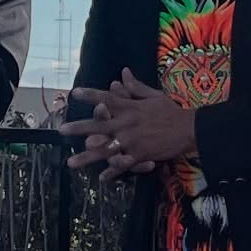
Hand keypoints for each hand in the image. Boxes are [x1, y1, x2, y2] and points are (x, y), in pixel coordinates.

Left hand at [60, 69, 192, 182]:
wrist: (189, 129)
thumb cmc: (170, 111)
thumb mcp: (154, 95)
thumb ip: (135, 87)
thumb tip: (122, 72)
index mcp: (130, 108)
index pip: (106, 98)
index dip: (90, 95)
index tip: (74, 93)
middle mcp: (127, 124)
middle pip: (98, 125)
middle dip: (78, 128)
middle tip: (61, 130)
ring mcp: (132, 141)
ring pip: (104, 150)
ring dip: (86, 157)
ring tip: (70, 163)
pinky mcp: (140, 155)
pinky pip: (122, 165)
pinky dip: (111, 172)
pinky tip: (101, 178)